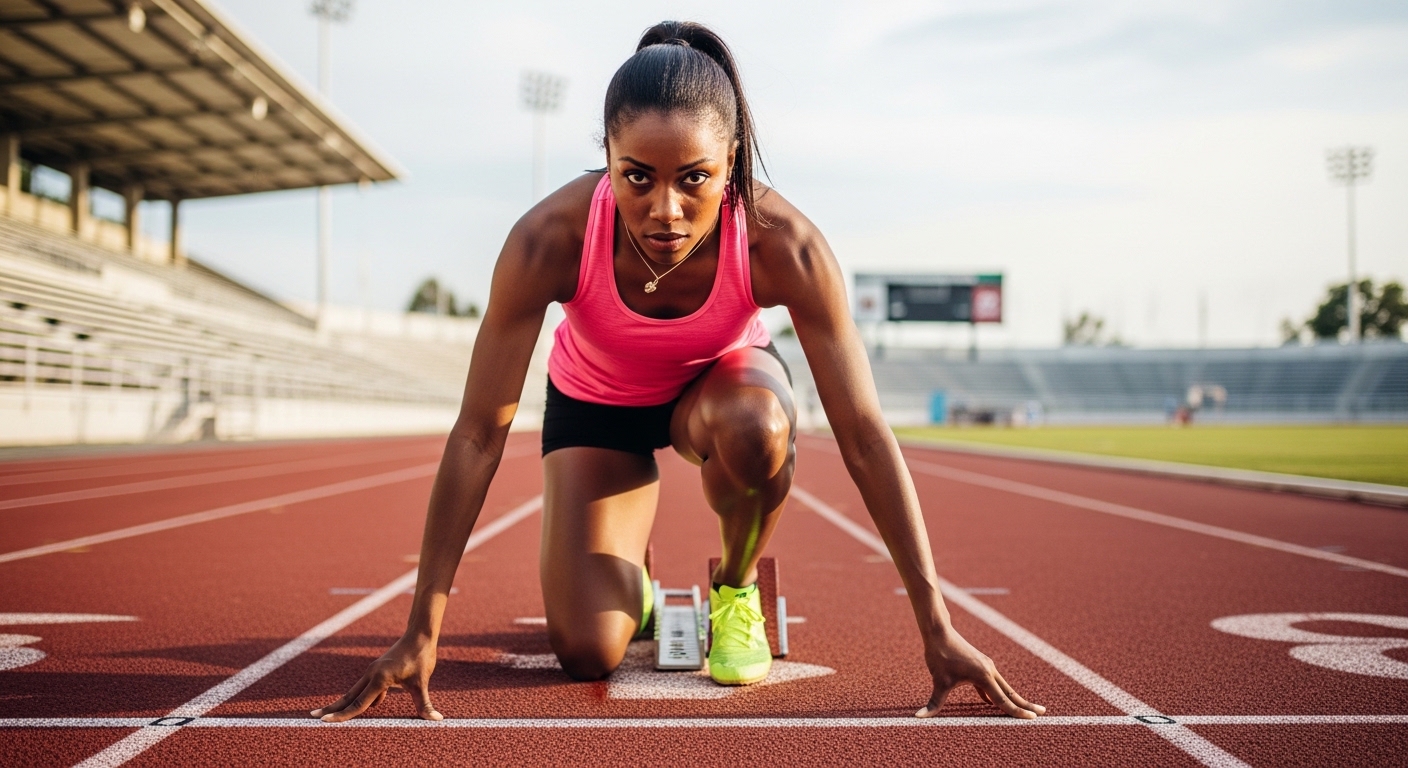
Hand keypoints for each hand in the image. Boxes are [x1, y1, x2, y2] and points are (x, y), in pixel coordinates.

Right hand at [311, 634, 442, 721]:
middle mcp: (372, 674)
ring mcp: (373, 671)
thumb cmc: (421, 657)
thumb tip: (436, 719)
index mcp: (380, 679)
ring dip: (343, 703)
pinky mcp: (377, 670)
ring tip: (329, 713)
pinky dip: (360, 697)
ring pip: (355, 691)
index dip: (342, 715)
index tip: (325, 721)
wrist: (420, 634)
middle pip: (349, 696)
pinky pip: (365, 687)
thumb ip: (424, 703)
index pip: (358, 703)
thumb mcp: (422, 682)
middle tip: (314, 716)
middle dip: (332, 708)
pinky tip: (372, 705)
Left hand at [918, 629, 1044, 718]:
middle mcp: (989, 670)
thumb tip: (919, 717)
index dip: (1017, 712)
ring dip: (1013, 698)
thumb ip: (933, 703)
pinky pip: (991, 683)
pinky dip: (995, 693)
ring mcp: (986, 667)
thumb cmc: (939, 656)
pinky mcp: (980, 665)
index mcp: (984, 676)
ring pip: (1003, 687)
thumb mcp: (937, 681)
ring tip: (1025, 708)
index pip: (1003, 700)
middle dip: (1026, 704)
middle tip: (1042, 713)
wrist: (938, 632)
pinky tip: (991, 703)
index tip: (1032, 719)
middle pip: (1010, 692)